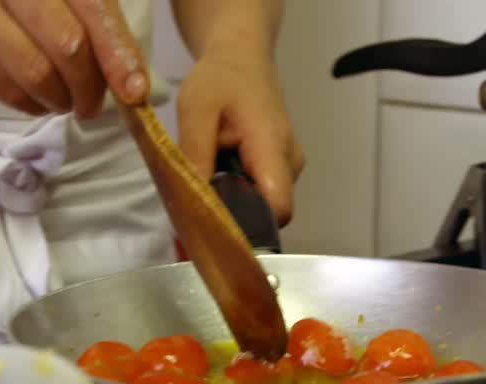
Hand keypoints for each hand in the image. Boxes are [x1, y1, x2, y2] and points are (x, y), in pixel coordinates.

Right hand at [0, 0, 149, 117]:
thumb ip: (70, 3)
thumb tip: (120, 55)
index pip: (90, 6)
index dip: (117, 51)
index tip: (135, 87)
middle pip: (68, 47)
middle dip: (91, 86)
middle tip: (95, 102)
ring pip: (37, 75)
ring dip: (60, 99)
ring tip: (64, 101)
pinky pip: (5, 89)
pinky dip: (28, 103)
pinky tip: (34, 98)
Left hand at [176, 53, 304, 225]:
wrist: (241, 57)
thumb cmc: (219, 78)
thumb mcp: (196, 108)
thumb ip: (196, 153)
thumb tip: (194, 201)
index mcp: (273, 146)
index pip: (278, 208)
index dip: (248, 224)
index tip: (215, 224)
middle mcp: (291, 161)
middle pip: (269, 211)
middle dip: (235, 214)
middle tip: (199, 204)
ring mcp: (290, 164)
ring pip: (264, 203)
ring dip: (236, 200)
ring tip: (208, 181)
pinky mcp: (281, 166)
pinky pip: (262, 191)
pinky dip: (240, 190)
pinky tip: (220, 173)